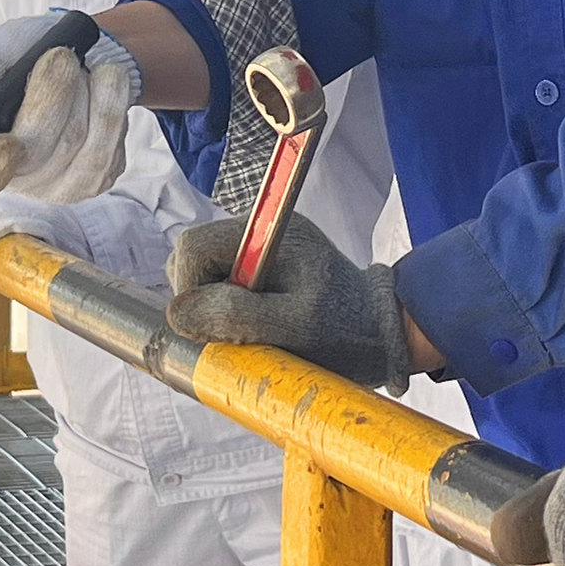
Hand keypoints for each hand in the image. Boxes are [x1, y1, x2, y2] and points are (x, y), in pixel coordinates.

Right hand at [0, 26, 140, 208]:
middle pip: (37, 152)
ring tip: (79, 67)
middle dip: (51, 96)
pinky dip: (110, 99)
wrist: (80, 52)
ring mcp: (59, 185)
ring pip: (80, 143)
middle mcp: (15, 178)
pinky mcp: (98, 177)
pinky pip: (112, 142)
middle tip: (59, 56)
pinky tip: (98, 86)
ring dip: (86, 91)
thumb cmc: (22, 57)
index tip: (3, 143)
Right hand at [166, 214, 410, 389]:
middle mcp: (262, 231)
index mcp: (269, 233)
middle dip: (201, 298)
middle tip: (235, 331)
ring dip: (214, 305)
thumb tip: (178, 311)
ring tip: (250, 330)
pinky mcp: (266, 266)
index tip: (210, 325)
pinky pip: (224, 281)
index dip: (188, 287)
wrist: (386, 333)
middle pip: (194, 255)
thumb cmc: (349, 332)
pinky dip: (226, 307)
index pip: (194, 245)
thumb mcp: (295, 328)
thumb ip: (236, 315)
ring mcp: (262, 247)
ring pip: (206, 270)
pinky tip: (255, 326)